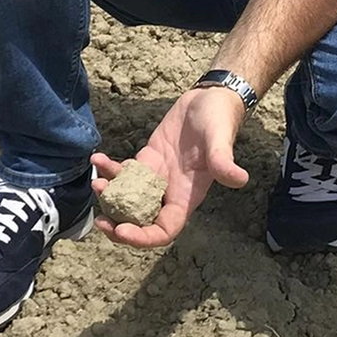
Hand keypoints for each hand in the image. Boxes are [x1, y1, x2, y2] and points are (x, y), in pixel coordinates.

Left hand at [92, 87, 249, 247]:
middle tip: (101, 221)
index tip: (122, 230)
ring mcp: (156, 177)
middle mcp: (169, 192)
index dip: (144, 237)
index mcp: (187, 196)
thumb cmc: (219, 120)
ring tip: (97, 184)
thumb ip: (224, 161)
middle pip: (142, 222)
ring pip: (128, 199)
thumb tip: (240, 179)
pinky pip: (124, 172)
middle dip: (119, 226)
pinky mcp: (147, 160)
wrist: (210, 100)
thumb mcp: (221, 139)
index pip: (165, 230)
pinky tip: (97, 158)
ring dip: (111, 197)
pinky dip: (109, 169)